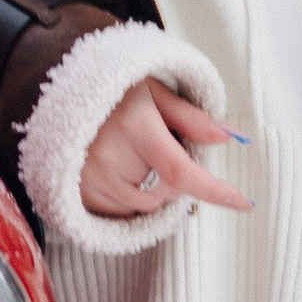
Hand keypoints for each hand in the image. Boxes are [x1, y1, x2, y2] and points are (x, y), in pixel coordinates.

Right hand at [83, 82, 251, 220]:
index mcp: (134, 126)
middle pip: (167, 191)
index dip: (215, 191)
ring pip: (146, 205)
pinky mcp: (79, 194)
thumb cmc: (111, 89)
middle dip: (176, 177)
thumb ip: (191, 117)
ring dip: (154, 189)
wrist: (57, 91)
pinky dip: (130, 197)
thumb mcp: (153, 91)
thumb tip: (230, 137)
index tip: (244, 202)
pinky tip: (121, 171)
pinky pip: (121, 211)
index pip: (182, 171)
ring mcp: (91, 179)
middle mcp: (110, 157)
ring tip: (137, 156)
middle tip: (160, 147)